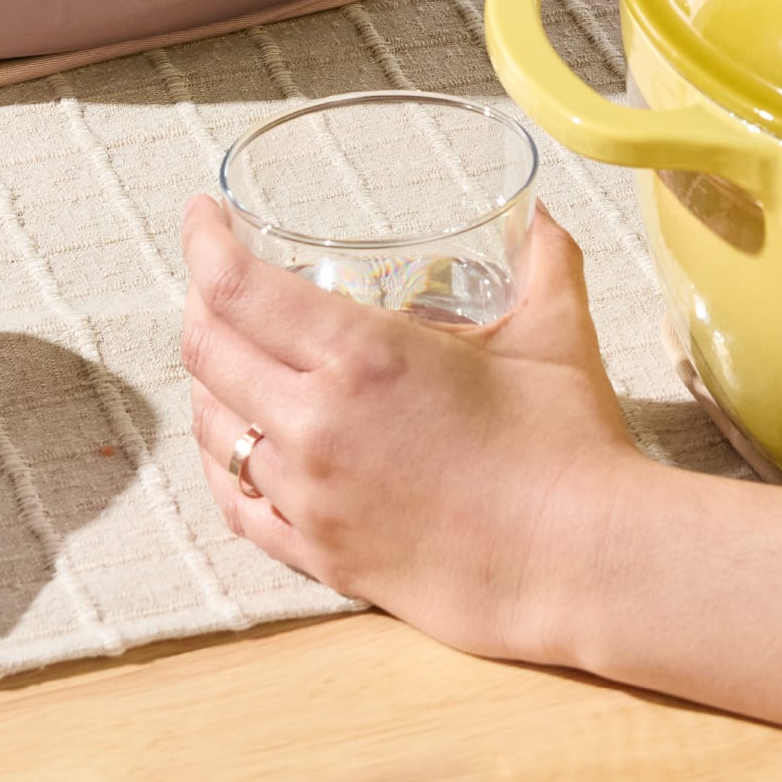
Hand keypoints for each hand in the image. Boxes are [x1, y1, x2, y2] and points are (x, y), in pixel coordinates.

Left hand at [179, 197, 638, 666]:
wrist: (584, 567)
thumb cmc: (569, 447)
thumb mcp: (555, 332)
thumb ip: (544, 260)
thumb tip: (541, 214)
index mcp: (362, 357)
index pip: (236, 289)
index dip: (203, 244)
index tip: (201, 214)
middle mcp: (316, 424)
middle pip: (206, 352)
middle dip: (197, 302)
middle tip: (214, 275)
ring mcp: (310, 497)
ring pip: (212, 429)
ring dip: (206, 382)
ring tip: (226, 353)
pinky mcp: (320, 556)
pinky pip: (236, 506)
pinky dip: (223, 465)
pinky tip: (237, 446)